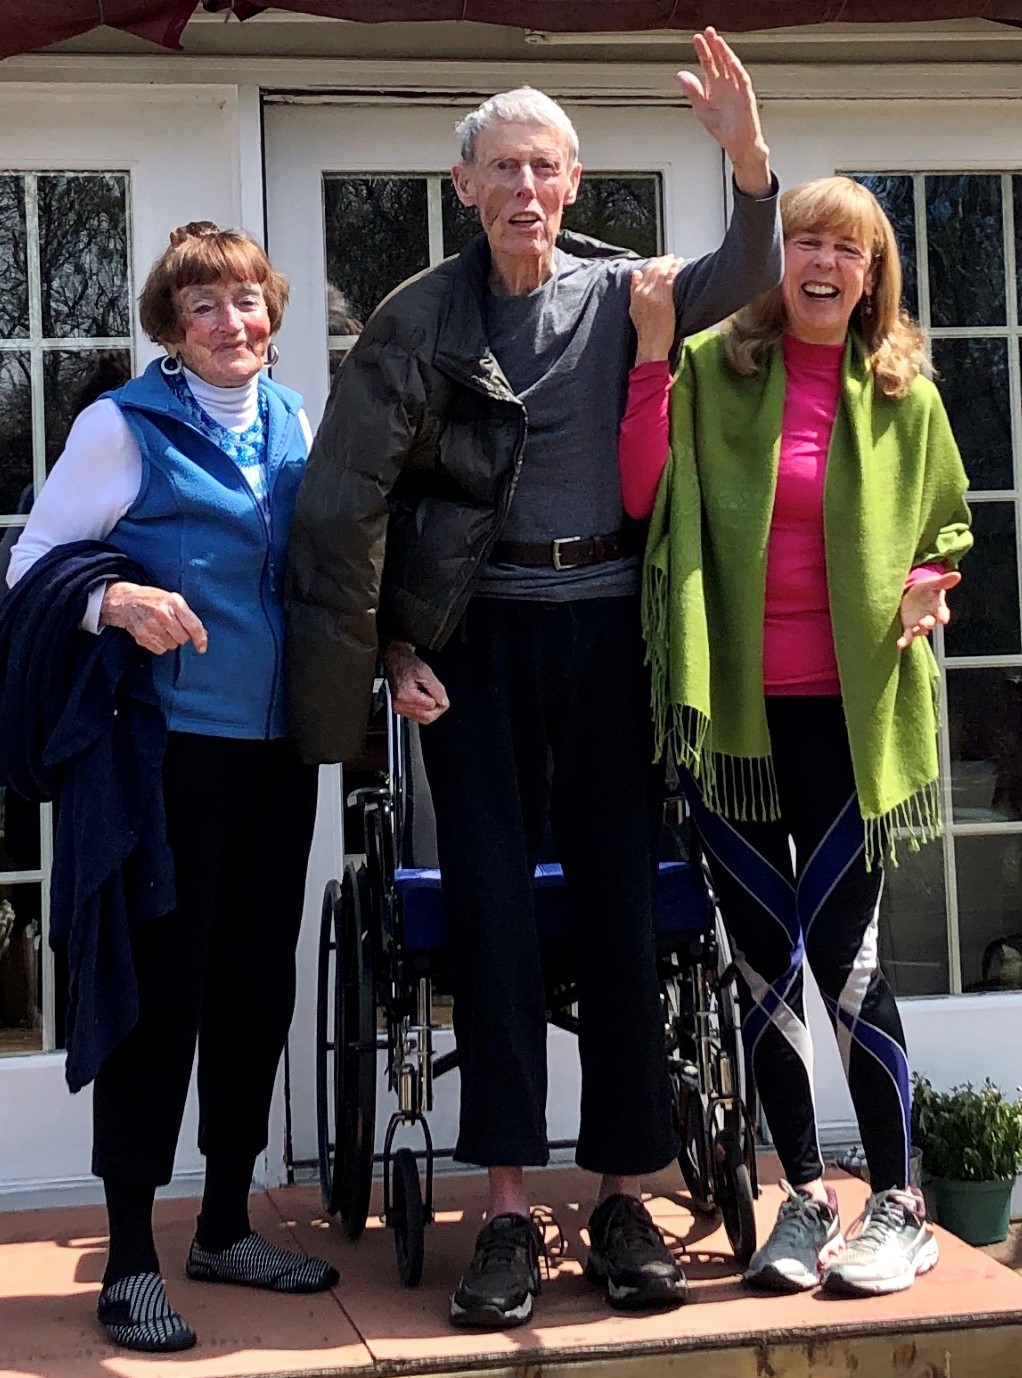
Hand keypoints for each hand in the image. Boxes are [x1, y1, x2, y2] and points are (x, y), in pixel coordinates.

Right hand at [99, 580, 207, 656]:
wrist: (127, 601)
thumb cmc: (154, 600)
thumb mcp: (172, 599)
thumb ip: (187, 615)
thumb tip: (202, 634)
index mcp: (173, 603)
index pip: (193, 626)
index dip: (200, 639)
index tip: (202, 648)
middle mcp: (163, 614)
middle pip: (183, 638)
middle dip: (181, 636)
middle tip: (173, 628)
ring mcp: (151, 626)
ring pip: (171, 645)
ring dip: (170, 641)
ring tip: (162, 629)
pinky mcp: (143, 636)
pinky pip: (160, 649)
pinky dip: (159, 644)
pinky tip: (154, 634)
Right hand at [381, 640, 448, 724]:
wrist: (394, 660)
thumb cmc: (407, 663)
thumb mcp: (426, 672)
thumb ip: (437, 689)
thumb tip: (444, 703)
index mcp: (406, 696)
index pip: (432, 707)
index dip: (439, 698)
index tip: (437, 689)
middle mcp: (400, 705)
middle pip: (428, 718)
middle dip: (437, 707)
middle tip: (437, 695)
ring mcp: (398, 708)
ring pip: (423, 719)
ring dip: (430, 708)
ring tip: (427, 694)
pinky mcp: (399, 709)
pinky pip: (417, 716)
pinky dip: (423, 709)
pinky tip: (422, 698)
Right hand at [630, 255, 683, 363]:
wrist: (651, 344)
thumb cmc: (645, 330)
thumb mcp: (633, 309)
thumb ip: (634, 290)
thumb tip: (636, 273)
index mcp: (636, 295)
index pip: (644, 272)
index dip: (653, 264)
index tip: (660, 260)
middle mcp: (644, 293)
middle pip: (653, 270)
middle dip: (662, 261)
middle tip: (670, 257)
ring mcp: (654, 296)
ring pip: (662, 272)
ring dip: (670, 263)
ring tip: (676, 259)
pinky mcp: (665, 300)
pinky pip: (670, 279)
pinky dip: (675, 269)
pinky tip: (680, 264)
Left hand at [677, 28, 770, 196]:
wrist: (739, 145)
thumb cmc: (723, 128)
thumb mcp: (701, 109)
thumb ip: (692, 91)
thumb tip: (680, 75)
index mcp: (715, 86)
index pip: (709, 64)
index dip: (703, 51)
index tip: (697, 39)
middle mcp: (727, 84)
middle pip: (720, 61)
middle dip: (714, 46)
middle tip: (708, 32)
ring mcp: (737, 89)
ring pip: (732, 67)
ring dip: (725, 53)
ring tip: (718, 41)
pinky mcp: (746, 98)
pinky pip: (742, 81)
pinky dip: (737, 70)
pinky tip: (730, 61)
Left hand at [897, 571, 960, 649]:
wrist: (914, 595)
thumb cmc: (926, 589)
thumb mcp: (932, 584)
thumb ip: (943, 581)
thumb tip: (957, 575)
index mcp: (938, 608)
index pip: (943, 613)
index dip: (943, 616)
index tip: (943, 619)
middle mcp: (931, 618)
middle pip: (931, 623)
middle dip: (928, 624)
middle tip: (924, 625)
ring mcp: (919, 624)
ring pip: (920, 630)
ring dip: (917, 632)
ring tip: (912, 632)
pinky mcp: (909, 627)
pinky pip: (908, 636)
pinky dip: (904, 641)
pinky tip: (899, 645)